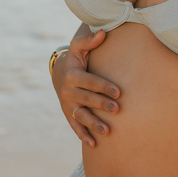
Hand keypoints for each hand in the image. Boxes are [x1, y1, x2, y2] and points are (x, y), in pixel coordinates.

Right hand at [51, 28, 120, 147]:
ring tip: (107, 132)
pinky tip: (94, 145)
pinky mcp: (68, 114)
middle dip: (102, 105)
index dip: (104, 87)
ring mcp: (67, 105)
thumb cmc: (76, 56)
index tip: (119, 92)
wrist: (59, 71)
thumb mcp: (79, 46)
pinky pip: (75, 126)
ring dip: (93, 124)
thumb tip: (103, 31)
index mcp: (72, 75)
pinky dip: (83, 136)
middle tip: (118, 109)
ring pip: (81, 116)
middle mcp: (68, 91)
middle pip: (87, 100)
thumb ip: (89, 40)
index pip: (90, 82)